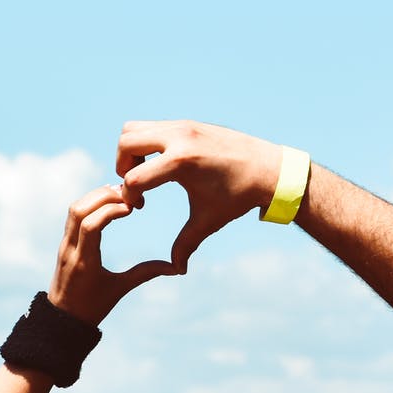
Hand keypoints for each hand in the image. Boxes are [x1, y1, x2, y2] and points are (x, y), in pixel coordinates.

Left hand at [48, 184, 177, 325]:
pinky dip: (89, 203)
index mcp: (84, 262)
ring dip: (95, 197)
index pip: (91, 225)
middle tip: (128, 195)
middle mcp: (70, 249)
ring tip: (120, 194)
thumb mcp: (120, 289)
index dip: (111, 210)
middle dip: (103, 197)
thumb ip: (145, 273)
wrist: (62, 319)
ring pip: (73, 209)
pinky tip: (107, 202)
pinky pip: (73, 215)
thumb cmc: (93, 308)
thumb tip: (176, 268)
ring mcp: (64, 245)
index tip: (132, 208)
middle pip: (79, 210)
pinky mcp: (64, 243)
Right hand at [116, 120, 283, 269]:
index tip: (141, 208)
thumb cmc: (239, 196)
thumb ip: (186, 244)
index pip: (134, 177)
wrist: (270, 169)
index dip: (129, 197)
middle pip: (126, 143)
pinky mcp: (188, 123)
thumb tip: (177, 269)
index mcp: (182, 162)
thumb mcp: (209, 221)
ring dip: (131, 152)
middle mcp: (180, 137)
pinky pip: (151, 127)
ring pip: (133, 129)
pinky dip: (145, 144)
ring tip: (145, 173)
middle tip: (135, 186)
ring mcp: (184, 126)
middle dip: (122, 166)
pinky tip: (161, 165)